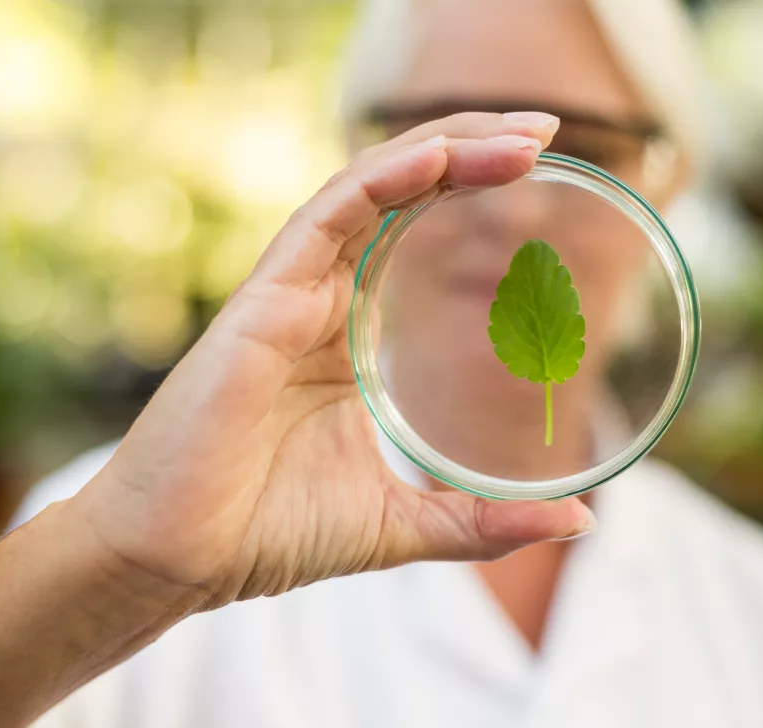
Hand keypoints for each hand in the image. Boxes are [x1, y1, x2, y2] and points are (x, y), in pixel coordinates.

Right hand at [67, 111, 595, 609]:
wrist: (181, 563)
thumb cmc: (271, 534)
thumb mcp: (405, 522)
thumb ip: (486, 519)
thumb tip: (581, 518)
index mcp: (348, 339)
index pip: (415, 237)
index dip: (472, 192)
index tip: (544, 171)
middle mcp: (321, 302)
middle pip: (401, 198)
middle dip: (473, 151)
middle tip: (546, 130)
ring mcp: (290, 295)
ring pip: (369, 192)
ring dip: (445, 150)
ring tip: (522, 137)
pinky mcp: (262, 303)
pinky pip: (326, 219)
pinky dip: (380, 180)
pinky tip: (439, 155)